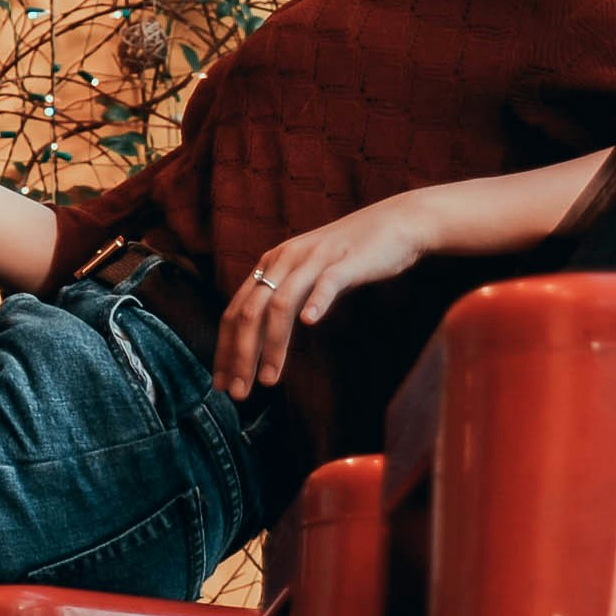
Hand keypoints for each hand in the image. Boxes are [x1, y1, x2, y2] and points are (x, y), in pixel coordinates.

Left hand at [214, 195, 431, 399]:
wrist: (397, 222)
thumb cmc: (350, 257)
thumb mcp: (306, 275)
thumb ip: (284, 299)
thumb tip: (260, 340)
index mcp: (271, 265)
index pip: (235, 311)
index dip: (224, 349)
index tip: (219, 383)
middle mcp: (285, 260)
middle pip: (250, 312)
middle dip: (240, 356)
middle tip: (237, 393)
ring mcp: (315, 259)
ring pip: (281, 304)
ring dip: (271, 346)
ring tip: (268, 380)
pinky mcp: (346, 261)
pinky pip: (327, 283)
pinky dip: (315, 303)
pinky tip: (309, 325)